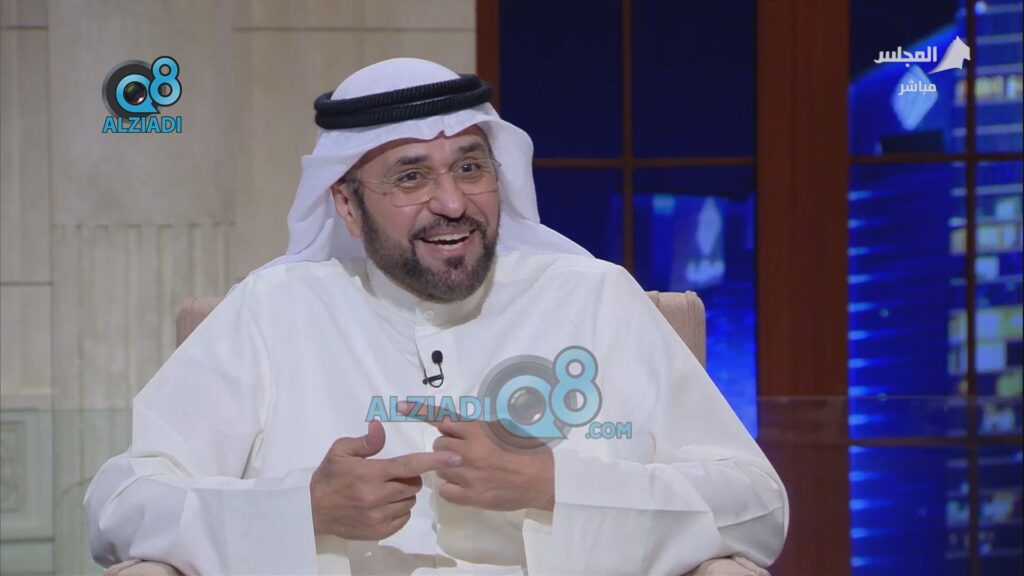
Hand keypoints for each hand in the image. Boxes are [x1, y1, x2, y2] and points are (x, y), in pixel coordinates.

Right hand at [310, 419, 460, 539]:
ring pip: (409, 502)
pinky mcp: (378, 531)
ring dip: (403, 494)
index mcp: (372, 473)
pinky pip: (403, 518)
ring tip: (384, 491)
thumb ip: (365, 441)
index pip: (410, 465)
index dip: (434, 460)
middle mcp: (378, 496)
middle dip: (409, 478)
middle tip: (391, 475)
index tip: (454, 458)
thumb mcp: (340, 451)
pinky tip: (384, 505)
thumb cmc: (328, 477)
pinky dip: (399, 510)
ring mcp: (379, 516)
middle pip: (413, 484)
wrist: (311, 511)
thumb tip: (380, 426)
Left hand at [398, 402, 554, 511]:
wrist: (545, 480)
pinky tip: (467, 485)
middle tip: (464, 451)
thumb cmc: (528, 450)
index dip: (420, 411)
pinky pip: (446, 490)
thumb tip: (457, 425)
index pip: (443, 417)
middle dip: (447, 446)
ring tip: (470, 469)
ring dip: (449, 466)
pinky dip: (452, 487)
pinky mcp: (470, 496)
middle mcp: (470, 450)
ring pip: (440, 468)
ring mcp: (468, 474)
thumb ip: (479, 425)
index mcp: (478, 430)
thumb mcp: (505, 427)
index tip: (400, 405)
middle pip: (439, 445)